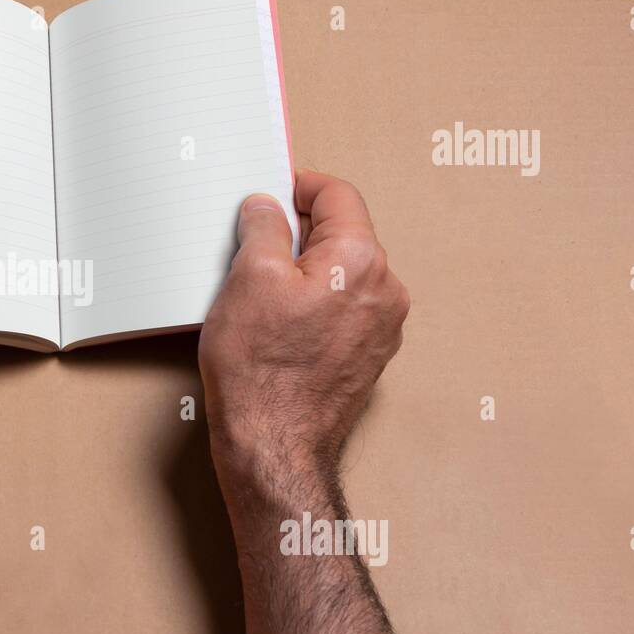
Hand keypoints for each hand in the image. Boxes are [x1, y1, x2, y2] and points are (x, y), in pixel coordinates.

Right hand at [199, 170, 409, 480]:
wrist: (274, 445)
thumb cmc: (261, 371)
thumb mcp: (248, 278)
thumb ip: (264, 228)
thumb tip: (267, 207)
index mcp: (362, 259)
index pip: (337, 195)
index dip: (299, 187)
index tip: (272, 193)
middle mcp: (385, 291)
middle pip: (342, 235)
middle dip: (297, 234)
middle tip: (252, 249)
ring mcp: (382, 328)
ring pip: (341, 275)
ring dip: (304, 273)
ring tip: (260, 297)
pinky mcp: (368, 357)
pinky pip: (341, 310)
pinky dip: (313, 305)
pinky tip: (277, 327)